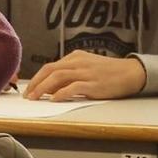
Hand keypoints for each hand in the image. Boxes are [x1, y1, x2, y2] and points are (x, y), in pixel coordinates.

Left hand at [23, 51, 147, 101]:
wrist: (130, 73)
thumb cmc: (109, 72)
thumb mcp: (87, 67)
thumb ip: (71, 74)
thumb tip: (52, 87)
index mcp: (75, 57)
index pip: (50, 66)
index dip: (37, 78)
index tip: (29, 88)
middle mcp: (78, 62)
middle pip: (50, 70)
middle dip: (35, 83)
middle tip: (28, 95)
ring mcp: (86, 72)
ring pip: (58, 77)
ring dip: (43, 88)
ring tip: (35, 98)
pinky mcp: (93, 84)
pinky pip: (73, 87)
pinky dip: (61, 93)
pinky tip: (54, 99)